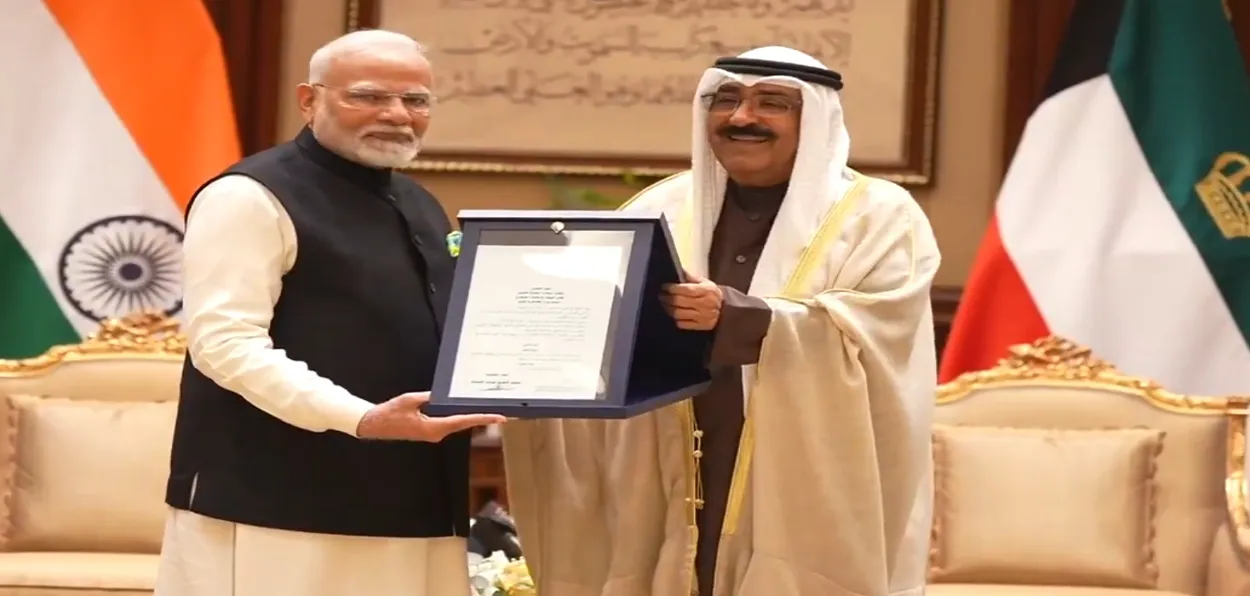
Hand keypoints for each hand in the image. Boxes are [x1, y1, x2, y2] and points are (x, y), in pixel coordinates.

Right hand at [356, 392, 505, 441]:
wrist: (375, 424)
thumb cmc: (390, 413)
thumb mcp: (410, 400)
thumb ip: (428, 397)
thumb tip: (442, 394)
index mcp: (433, 428)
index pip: (463, 421)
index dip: (482, 418)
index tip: (498, 418)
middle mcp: (436, 433)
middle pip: (464, 424)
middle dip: (482, 418)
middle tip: (501, 413)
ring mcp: (433, 433)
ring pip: (457, 424)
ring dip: (471, 417)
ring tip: (489, 410)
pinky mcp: (430, 430)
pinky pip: (449, 423)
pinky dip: (460, 416)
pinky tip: (467, 410)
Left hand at [661, 270, 723, 329]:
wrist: (726, 310)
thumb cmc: (712, 295)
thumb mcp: (705, 283)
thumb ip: (690, 277)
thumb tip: (678, 270)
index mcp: (707, 290)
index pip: (686, 289)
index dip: (672, 288)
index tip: (664, 287)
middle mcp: (705, 304)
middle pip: (680, 301)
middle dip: (667, 298)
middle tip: (661, 295)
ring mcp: (703, 316)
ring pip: (679, 314)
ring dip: (668, 308)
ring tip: (664, 304)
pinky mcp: (701, 326)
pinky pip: (682, 324)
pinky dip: (675, 319)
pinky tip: (672, 314)